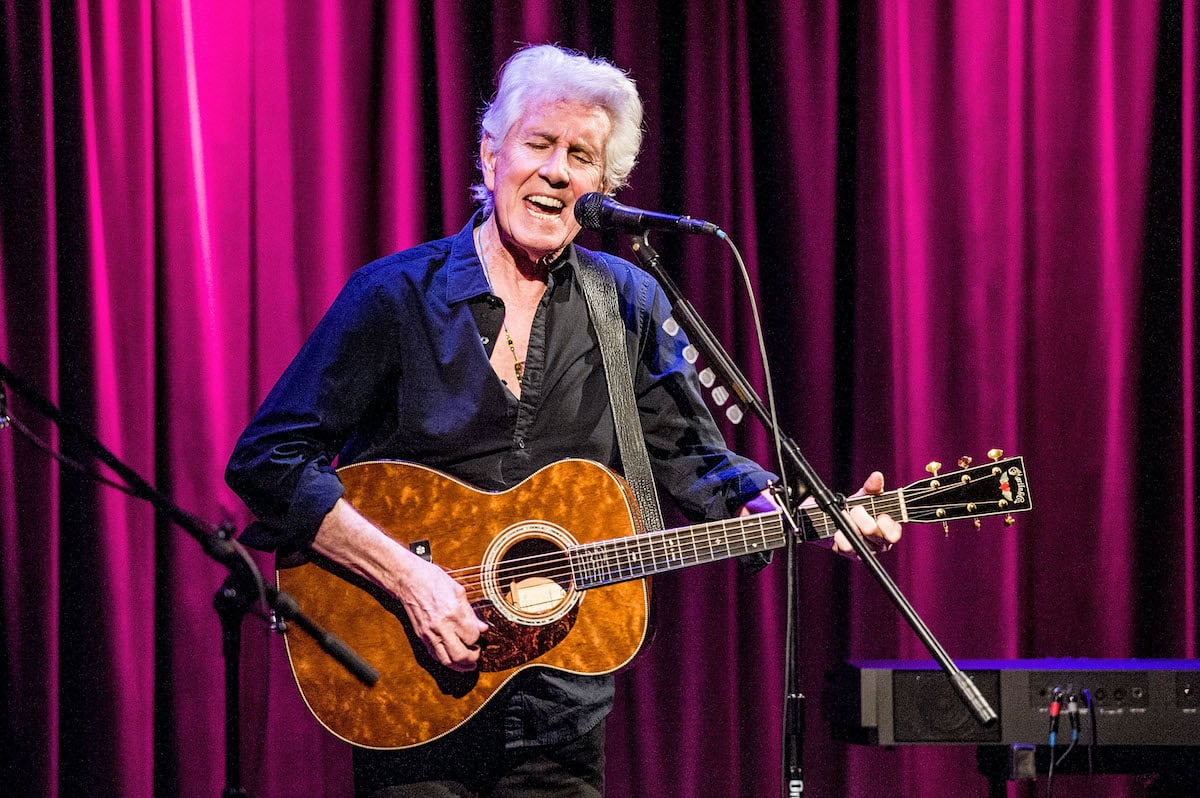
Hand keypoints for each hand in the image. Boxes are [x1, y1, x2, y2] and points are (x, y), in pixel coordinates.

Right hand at [392, 551, 489, 670]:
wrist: (408, 580)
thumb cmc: (433, 580)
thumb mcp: (458, 591)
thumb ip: (471, 613)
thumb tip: (482, 627)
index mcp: (453, 613)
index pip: (472, 637)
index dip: (478, 638)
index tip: (479, 634)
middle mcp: (441, 626)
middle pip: (460, 655)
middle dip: (472, 658)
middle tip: (477, 653)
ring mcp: (429, 633)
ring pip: (446, 660)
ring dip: (460, 665)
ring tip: (468, 662)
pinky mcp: (421, 636)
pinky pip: (435, 655)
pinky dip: (446, 660)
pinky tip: (453, 657)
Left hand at [827, 471, 901, 558]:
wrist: (833, 516)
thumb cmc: (856, 507)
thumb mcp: (865, 496)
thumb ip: (872, 487)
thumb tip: (877, 477)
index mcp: (887, 530)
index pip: (894, 534)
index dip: (888, 526)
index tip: (880, 516)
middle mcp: (877, 543)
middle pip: (875, 535)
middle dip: (863, 518)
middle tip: (855, 509)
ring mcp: (862, 550)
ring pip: (858, 542)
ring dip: (849, 524)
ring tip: (844, 514)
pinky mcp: (847, 553)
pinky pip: (844, 547)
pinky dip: (839, 535)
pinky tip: (837, 528)